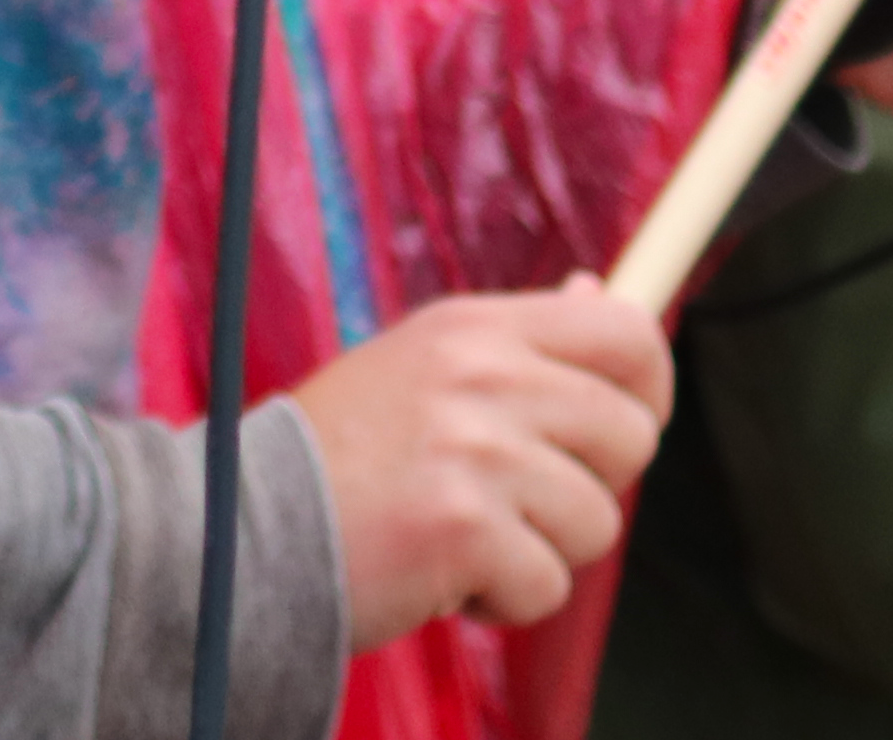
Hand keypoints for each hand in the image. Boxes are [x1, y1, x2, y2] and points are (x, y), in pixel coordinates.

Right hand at [281, 286, 672, 636]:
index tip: (622, 428)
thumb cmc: (343, 455)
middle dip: (590, 486)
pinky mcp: (466, 527)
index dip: (648, 388)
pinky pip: (547, 585)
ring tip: (463, 536)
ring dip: (539, 550)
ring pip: (594, 521)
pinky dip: (501, 601)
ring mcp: (475, 449)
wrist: (244, 527)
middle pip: (631, 435)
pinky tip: (441, 573)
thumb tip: (599, 292)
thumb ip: (518, 342)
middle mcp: (482, 374)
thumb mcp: (424, 364)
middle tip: (516, 500)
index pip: (626, 329)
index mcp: (474, 327)